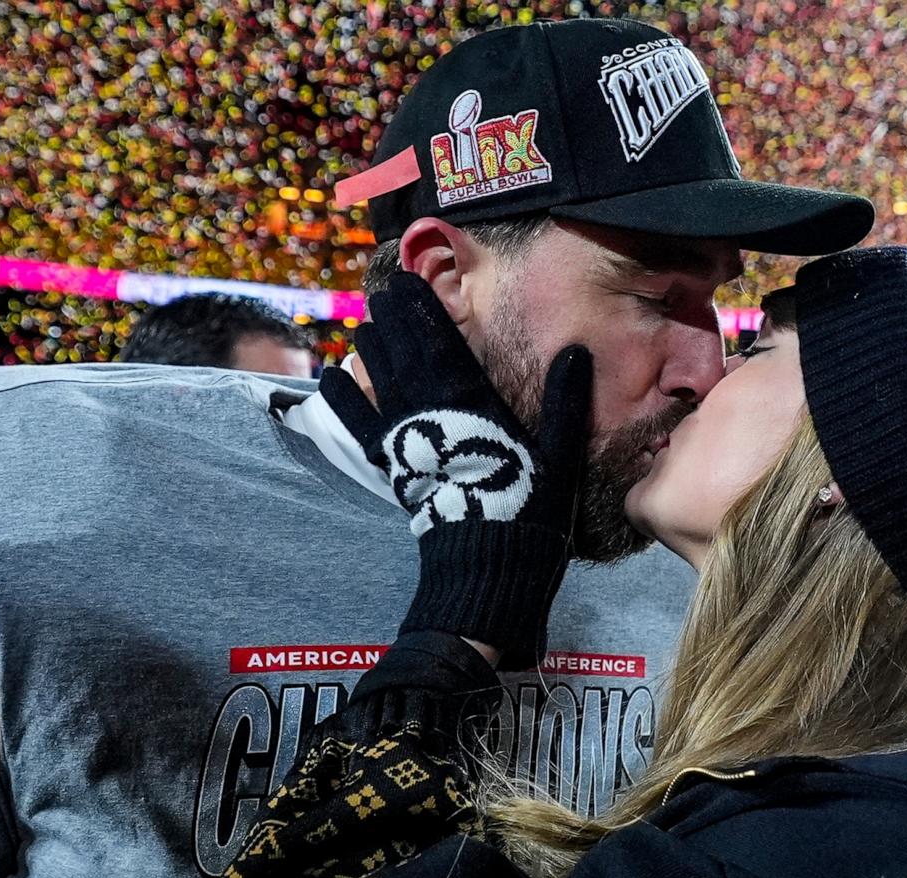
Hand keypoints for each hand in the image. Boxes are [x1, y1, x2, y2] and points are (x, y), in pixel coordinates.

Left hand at [324, 273, 592, 668]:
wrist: (488, 568)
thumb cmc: (530, 512)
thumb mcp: (560, 456)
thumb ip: (564, 402)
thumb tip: (575, 351)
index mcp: (474, 405)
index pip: (443, 343)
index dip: (424, 309)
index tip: (409, 279)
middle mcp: (434, 415)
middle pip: (408, 355)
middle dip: (395, 321)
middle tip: (383, 292)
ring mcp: (409, 441)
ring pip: (383, 383)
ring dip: (373, 350)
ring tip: (366, 323)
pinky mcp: (394, 468)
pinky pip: (362, 427)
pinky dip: (346, 401)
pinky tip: (331, 376)